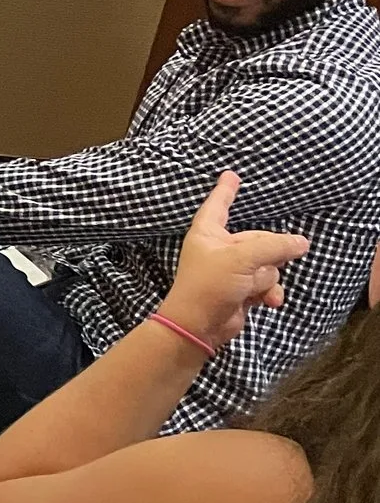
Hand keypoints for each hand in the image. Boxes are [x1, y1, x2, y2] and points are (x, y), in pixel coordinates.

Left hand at [157, 171, 308, 349]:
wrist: (200, 326)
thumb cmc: (210, 285)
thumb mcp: (242, 259)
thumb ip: (274, 247)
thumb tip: (302, 243)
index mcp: (209, 233)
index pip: (218, 205)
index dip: (225, 191)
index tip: (230, 175)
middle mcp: (220, 248)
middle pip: (259, 239)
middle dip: (267, 256)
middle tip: (260, 268)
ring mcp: (233, 269)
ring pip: (269, 263)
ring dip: (266, 279)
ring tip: (250, 289)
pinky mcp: (243, 288)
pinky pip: (268, 282)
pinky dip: (269, 292)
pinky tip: (269, 302)